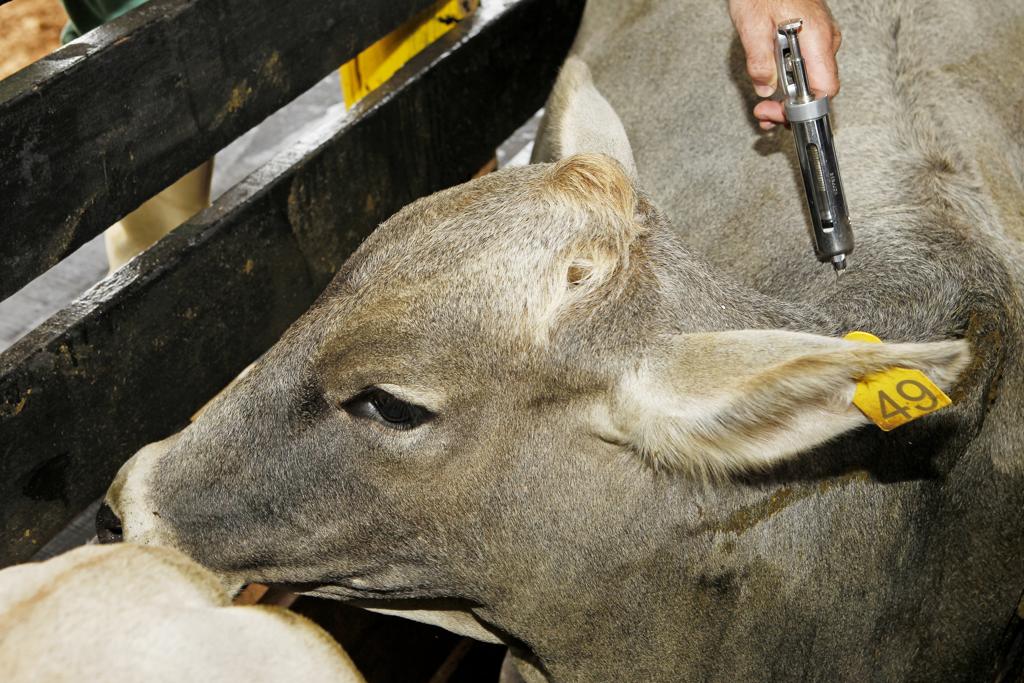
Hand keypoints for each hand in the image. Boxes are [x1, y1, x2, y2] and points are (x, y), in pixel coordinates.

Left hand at [728, 0, 841, 128]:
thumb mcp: (751, 25)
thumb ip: (759, 61)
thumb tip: (765, 88)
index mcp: (816, 37)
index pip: (825, 88)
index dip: (803, 109)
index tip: (778, 113)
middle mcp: (825, 40)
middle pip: (818, 88)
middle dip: (790, 107)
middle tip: (763, 112)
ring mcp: (821, 39)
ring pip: (811, 79)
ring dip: (788, 97)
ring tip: (764, 105)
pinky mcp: (813, 38)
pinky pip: (807, 67)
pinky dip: (790, 81)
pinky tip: (773, 85)